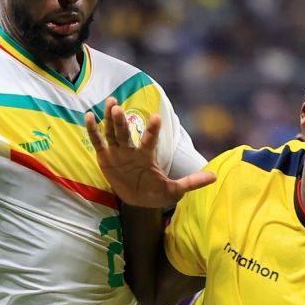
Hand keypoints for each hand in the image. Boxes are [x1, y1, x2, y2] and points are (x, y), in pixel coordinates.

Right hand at [84, 99, 215, 207]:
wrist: (138, 200)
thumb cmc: (156, 192)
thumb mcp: (174, 191)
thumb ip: (191, 182)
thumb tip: (214, 177)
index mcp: (146, 155)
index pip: (149, 140)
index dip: (152, 130)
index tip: (155, 117)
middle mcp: (131, 150)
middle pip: (126, 132)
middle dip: (122, 121)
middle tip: (119, 107)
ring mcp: (117, 152)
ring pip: (112, 133)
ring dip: (110, 119)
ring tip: (110, 104)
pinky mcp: (105, 158)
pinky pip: (98, 142)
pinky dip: (93, 131)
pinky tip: (89, 116)